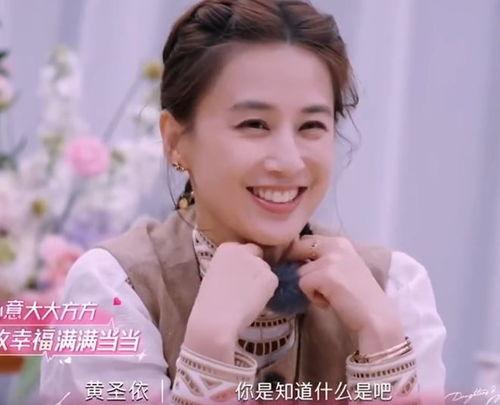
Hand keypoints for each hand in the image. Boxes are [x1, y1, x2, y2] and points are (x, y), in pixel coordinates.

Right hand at [184, 242, 278, 361]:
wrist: (215, 320)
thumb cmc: (210, 303)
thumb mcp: (215, 274)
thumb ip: (231, 266)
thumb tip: (244, 271)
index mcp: (227, 248)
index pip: (243, 250)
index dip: (242, 264)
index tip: (236, 277)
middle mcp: (243, 250)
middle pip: (258, 255)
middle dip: (255, 268)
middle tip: (246, 288)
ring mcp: (258, 262)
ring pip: (266, 270)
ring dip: (261, 282)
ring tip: (246, 299)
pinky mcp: (270, 277)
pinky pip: (273, 284)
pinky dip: (267, 293)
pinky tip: (253, 303)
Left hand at [287, 235, 404, 351]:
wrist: (376, 317)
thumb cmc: (359, 297)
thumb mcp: (344, 268)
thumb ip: (325, 260)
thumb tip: (297, 260)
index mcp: (341, 242)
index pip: (307, 240)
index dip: (301, 255)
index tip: (309, 271)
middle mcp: (336, 245)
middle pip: (299, 249)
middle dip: (301, 267)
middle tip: (315, 285)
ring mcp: (330, 259)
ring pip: (300, 271)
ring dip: (310, 287)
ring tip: (330, 296)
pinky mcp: (324, 275)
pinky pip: (303, 284)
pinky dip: (313, 297)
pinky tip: (330, 302)